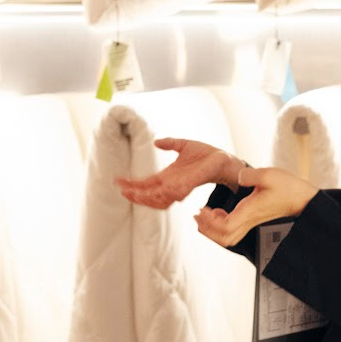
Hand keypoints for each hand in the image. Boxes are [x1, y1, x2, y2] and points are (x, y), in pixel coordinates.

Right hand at [116, 138, 237, 208]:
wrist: (223, 159)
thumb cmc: (205, 155)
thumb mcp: (183, 145)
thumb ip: (170, 143)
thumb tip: (156, 142)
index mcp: (168, 176)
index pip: (145, 183)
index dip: (131, 184)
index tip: (118, 181)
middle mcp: (172, 185)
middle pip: (148, 194)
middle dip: (134, 194)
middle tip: (121, 190)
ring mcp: (180, 187)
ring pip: (158, 199)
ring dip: (145, 198)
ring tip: (132, 194)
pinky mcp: (189, 185)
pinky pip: (173, 194)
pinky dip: (162, 195)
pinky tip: (152, 192)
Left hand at [194, 166, 318, 247]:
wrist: (300, 198)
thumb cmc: (287, 187)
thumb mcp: (269, 175)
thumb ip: (250, 175)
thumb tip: (238, 176)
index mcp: (249, 211)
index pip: (225, 226)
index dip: (210, 222)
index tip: (202, 209)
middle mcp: (249, 220)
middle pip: (224, 238)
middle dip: (207, 230)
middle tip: (196, 216)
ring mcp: (250, 222)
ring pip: (228, 238)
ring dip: (212, 230)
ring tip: (203, 216)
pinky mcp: (252, 220)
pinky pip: (232, 231)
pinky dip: (220, 226)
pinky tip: (217, 213)